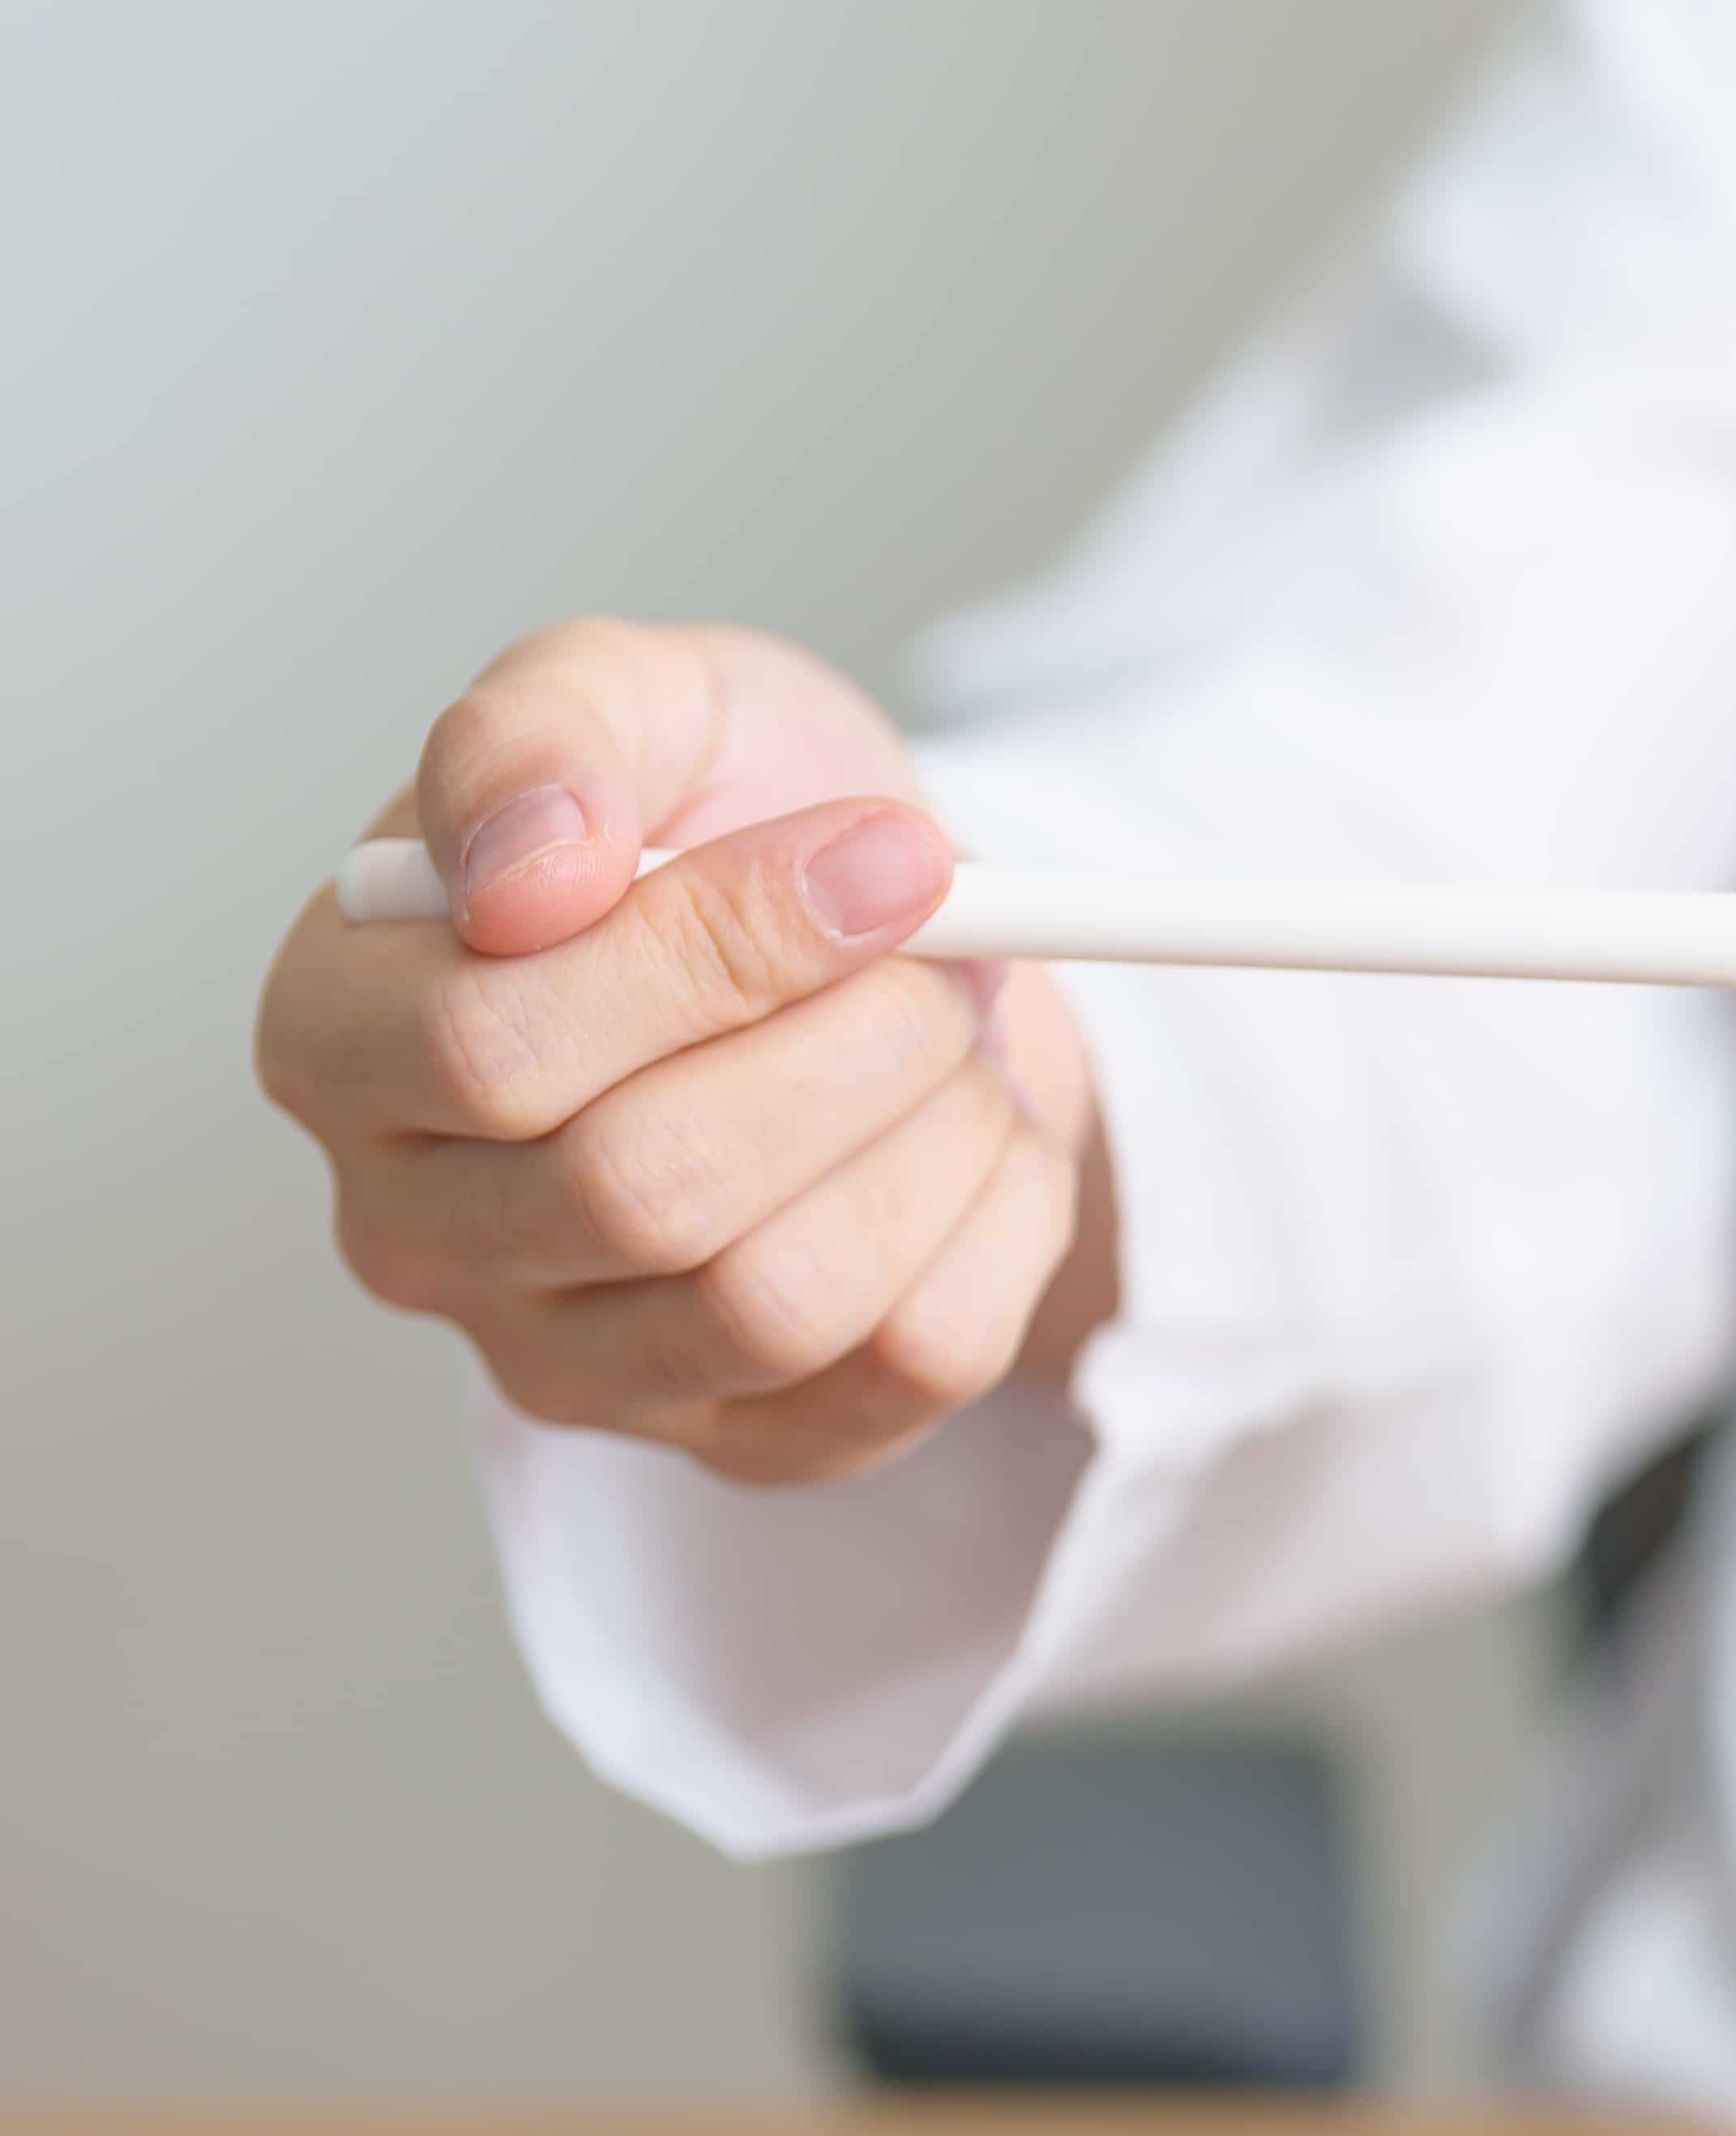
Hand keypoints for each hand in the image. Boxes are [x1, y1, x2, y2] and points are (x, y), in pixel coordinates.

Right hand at [254, 619, 1115, 1484]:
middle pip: (642, 1193)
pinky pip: (912, 1363)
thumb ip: (547, 730)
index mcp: (338, 1042)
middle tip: (946, 944)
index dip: (721, 949)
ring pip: (779, 1303)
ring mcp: (575, 1365)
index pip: (491, 1048)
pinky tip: (975, 1131)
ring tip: (952, 1030)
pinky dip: (997, 1222)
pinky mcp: (750, 1440)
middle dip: (852, 1047)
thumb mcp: (637, 696)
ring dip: (929, 1136)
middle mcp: (419, 1234)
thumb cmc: (721, 817)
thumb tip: (531, 866)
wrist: (884, 932)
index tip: (885, 855)